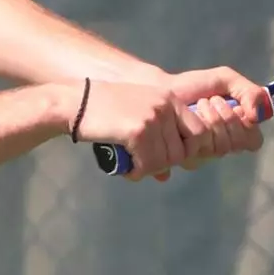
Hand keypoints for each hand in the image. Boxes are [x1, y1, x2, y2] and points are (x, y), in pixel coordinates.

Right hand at [67, 79, 190, 180]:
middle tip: (145, 164)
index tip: (166, 156)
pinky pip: (148, 164)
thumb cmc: (102, 110)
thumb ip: (156, 136)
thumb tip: (167, 175)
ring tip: (133, 167)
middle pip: (183, 151)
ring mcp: (153, 118)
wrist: (74, 102)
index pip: (200, 132)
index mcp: (170, 99)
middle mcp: (166, 106)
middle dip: (165, 163)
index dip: (187, 150)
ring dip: (149, 169)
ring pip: (166, 161)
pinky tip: (126, 168)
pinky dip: (137, 172)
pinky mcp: (138, 132)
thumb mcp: (136, 112)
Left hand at [158, 66, 268, 174]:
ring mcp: (204, 153)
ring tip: (198, 105)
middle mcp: (221, 145)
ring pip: (221, 147)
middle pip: (237, 144)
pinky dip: (197, 127)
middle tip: (210, 100)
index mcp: (234, 130)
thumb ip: (250, 92)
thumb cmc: (192, 86)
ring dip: (211, 119)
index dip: (245, 125)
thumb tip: (259, 116)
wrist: (161, 88)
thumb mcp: (226, 80)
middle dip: (225, 117)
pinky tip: (186, 117)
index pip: (254, 141)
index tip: (233, 105)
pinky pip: (202, 149)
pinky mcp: (185, 156)